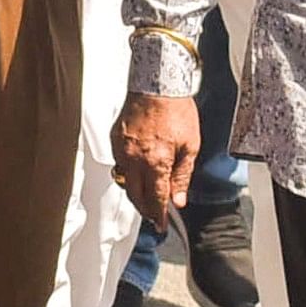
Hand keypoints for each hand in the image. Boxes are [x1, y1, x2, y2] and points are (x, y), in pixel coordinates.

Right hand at [111, 90, 198, 233]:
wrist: (157, 82)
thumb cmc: (177, 110)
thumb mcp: (191, 146)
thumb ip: (183, 176)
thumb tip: (178, 200)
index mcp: (156, 162)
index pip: (156, 199)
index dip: (159, 215)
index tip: (161, 224)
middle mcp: (135, 159)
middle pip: (135, 196)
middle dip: (145, 209)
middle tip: (154, 215)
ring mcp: (122, 149)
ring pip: (124, 182)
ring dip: (135, 192)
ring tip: (147, 194)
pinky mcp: (114, 139)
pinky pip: (119, 164)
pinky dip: (128, 172)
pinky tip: (138, 170)